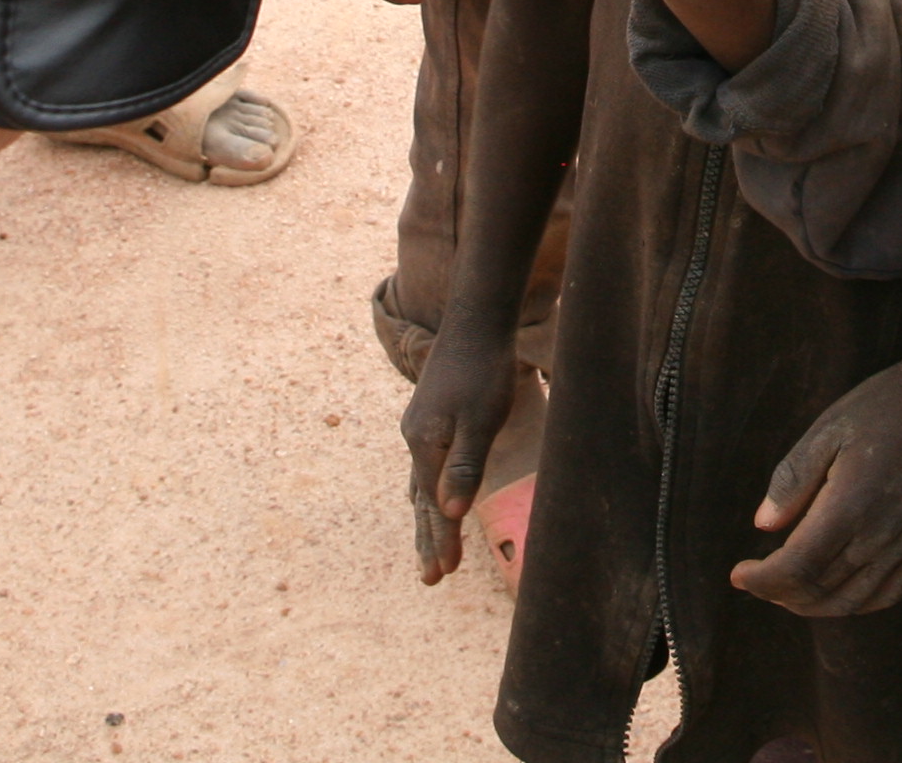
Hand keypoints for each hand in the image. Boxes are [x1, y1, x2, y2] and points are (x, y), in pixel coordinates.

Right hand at [403, 320, 519, 584]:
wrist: (476, 322)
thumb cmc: (485, 371)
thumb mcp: (481, 420)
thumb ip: (466, 466)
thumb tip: (451, 513)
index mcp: (426, 446)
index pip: (433, 506)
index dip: (440, 540)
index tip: (443, 575)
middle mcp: (416, 439)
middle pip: (421, 501)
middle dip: (428, 539)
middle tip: (431, 578)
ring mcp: (421, 427)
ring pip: (421, 484)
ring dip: (426, 519)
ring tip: (427, 548)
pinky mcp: (431, 416)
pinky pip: (424, 466)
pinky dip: (426, 490)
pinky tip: (428, 494)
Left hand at [729, 297, 901, 616]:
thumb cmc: (883, 409)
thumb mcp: (826, 431)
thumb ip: (792, 481)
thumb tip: (763, 526)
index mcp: (851, 505)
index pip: (798, 566)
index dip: (762, 579)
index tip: (737, 573)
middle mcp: (881, 535)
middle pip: (820, 590)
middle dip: (778, 594)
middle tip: (753, 580)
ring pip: (851, 601)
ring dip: (810, 606)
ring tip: (783, 591)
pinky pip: (885, 595)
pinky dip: (852, 604)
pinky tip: (832, 592)